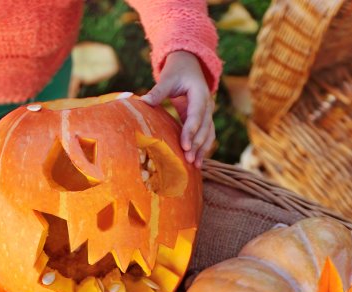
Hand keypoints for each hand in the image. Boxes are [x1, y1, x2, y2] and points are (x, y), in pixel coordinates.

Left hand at [140, 51, 214, 167]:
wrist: (189, 65)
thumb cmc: (176, 71)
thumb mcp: (167, 78)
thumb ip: (157, 91)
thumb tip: (142, 102)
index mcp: (200, 93)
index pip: (197, 115)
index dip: (191, 131)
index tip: (185, 146)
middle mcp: (208, 104)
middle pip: (205, 127)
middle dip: (198, 144)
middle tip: (188, 160)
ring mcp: (208, 112)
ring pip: (209, 133)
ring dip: (203, 149)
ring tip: (196, 166)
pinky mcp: (203, 118)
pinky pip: (206, 134)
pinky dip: (202, 146)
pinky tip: (196, 160)